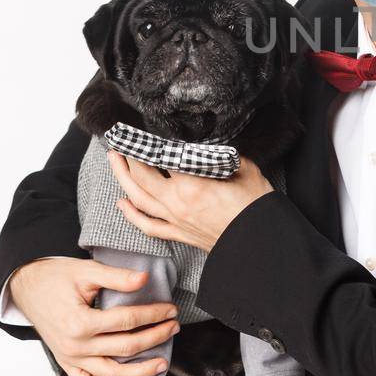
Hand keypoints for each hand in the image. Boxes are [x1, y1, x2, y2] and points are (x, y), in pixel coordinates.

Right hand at [7, 257, 179, 375]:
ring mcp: (70, 359)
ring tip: (162, 363)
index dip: (153, 315)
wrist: (27, 287)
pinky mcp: (66, 364)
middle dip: (155, 338)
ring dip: (140, 371)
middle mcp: (75, 347)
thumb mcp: (86, 271)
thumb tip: (145, 279)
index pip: (127, 322)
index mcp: (80, 323)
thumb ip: (116, 277)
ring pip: (111, 375)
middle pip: (125, 348)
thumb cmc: (56, 278)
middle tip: (173, 327)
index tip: (171, 309)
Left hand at [109, 149, 273, 252]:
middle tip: (119, 143)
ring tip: (115, 163)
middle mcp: (176, 203)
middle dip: (127, 158)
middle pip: (141, 177)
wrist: (260, 243)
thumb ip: (224, 156)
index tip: (140, 132)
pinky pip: (148, 226)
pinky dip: (132, 215)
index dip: (148, 144)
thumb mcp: (245, 171)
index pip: (160, 159)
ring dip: (123, 180)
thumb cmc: (255, 209)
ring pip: (139, 199)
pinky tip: (123, 204)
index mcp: (191, 184)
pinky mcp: (179, 235)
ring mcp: (175, 221)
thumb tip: (214, 147)